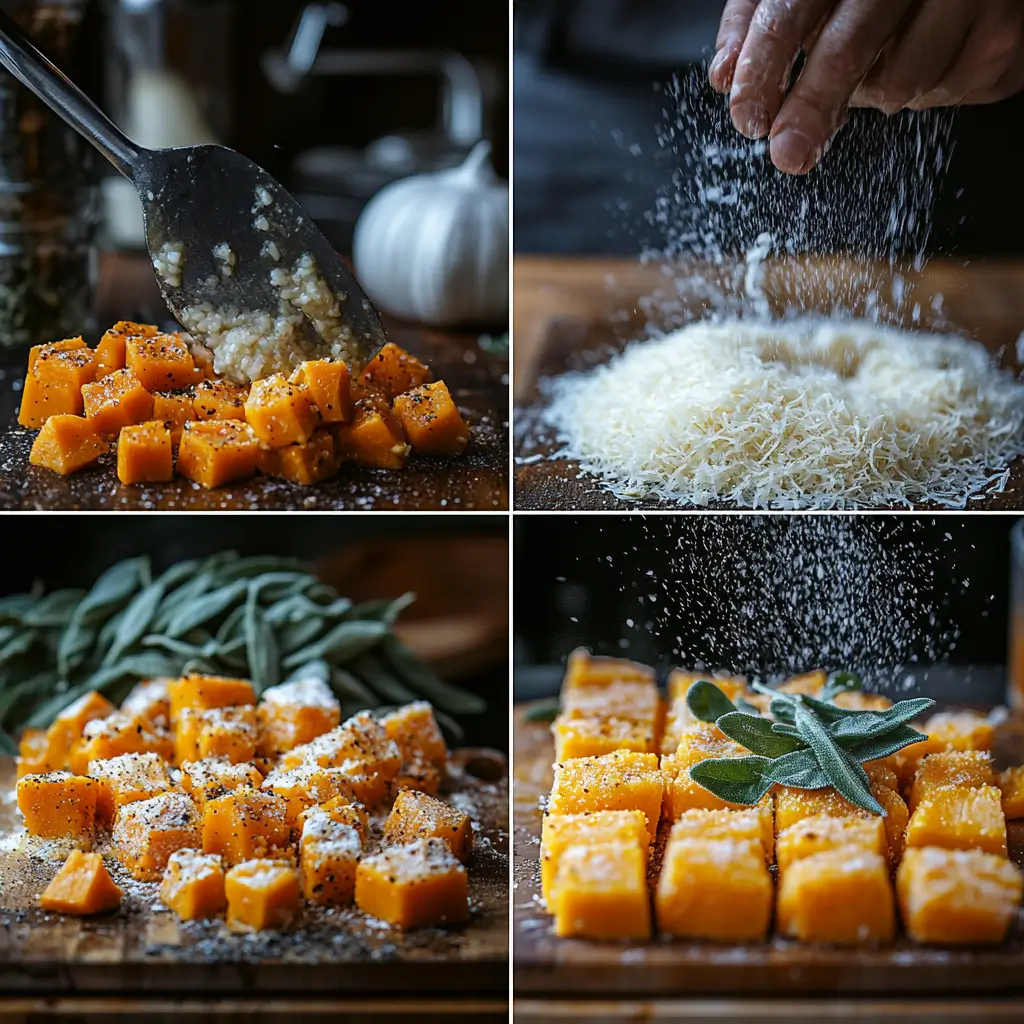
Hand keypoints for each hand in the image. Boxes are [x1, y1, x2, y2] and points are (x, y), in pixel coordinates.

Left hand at [709, 0, 1023, 174]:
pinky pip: (950, 92)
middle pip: (848, 49)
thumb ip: (761, 17)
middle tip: (788, 152)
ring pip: (899, 82)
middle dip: (811, 109)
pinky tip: (929, 56)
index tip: (748, 116)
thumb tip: (722, 76)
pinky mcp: (1006, 33)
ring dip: (875, 94)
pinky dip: (927, 90)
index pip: (790, 10)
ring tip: (884, 61)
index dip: (764, 68)